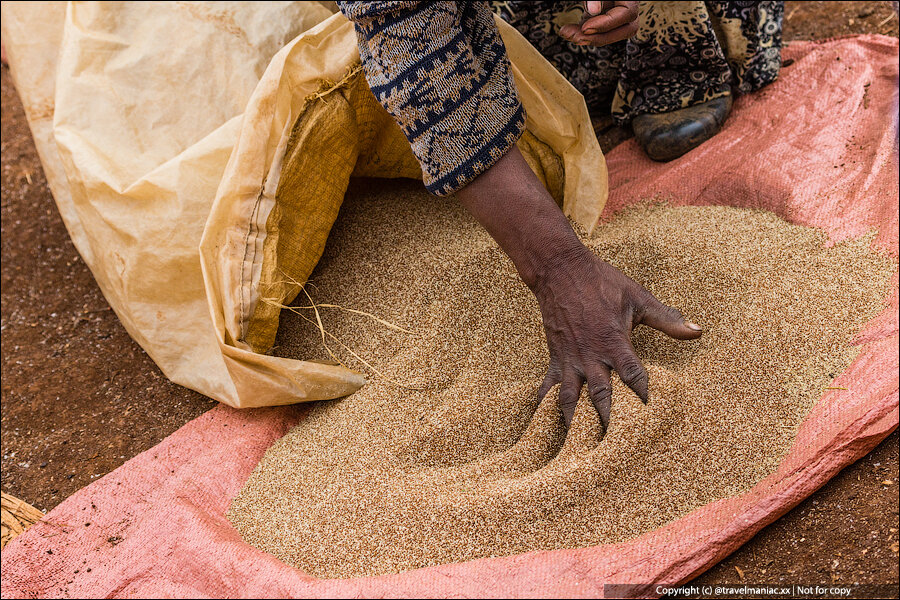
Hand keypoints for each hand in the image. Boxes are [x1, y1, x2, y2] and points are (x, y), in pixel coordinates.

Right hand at [456, 146, 700, 431]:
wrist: (559, 270)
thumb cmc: (602, 282)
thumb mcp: (637, 297)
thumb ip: (667, 318)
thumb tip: (698, 330)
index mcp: (613, 341)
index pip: (632, 376)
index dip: (644, 397)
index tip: (654, 419)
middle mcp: (590, 356)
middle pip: (601, 396)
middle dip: (609, 422)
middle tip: (617, 449)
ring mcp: (569, 359)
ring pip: (571, 399)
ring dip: (576, 424)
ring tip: (579, 449)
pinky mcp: (554, 358)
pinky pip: (549, 388)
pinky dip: (547, 407)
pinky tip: (545, 427)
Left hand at [559, 1, 639, 46]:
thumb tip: (594, 10)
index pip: (626, 14)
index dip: (606, 24)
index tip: (586, 28)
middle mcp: (626, 5)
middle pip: (624, 29)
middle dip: (600, 37)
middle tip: (577, 38)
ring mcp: (615, 13)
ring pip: (610, 34)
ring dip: (588, 38)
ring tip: (567, 33)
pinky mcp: (602, 18)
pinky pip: (596, 31)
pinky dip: (582, 33)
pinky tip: (567, 30)